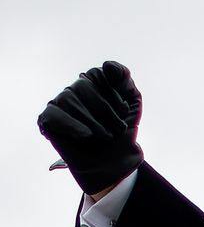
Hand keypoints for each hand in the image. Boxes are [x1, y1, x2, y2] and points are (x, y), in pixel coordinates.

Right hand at [37, 61, 143, 194]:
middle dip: (105, 110)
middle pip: (84, 86)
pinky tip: (85, 135)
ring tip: (105, 136)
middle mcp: (74, 89)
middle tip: (116, 129)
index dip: (114, 95)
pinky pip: (54, 114)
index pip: (98, 75)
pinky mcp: (48, 120)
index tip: (124, 111)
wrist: (115, 161)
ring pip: (70, 100)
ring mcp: (60, 104)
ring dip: (93, 122)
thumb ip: (123, 78)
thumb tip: (107, 65)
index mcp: (92, 81)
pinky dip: (71, 125)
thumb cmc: (122, 130)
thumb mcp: (132, 100)